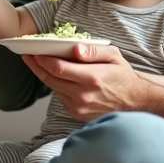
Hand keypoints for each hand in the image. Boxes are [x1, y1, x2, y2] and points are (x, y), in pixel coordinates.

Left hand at [21, 42, 146, 120]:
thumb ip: (93, 51)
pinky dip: (57, 86)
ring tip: (41, 63)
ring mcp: (79, 107)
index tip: (34, 52)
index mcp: (92, 78)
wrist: (134, 102)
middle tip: (29, 56)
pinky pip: (60, 96)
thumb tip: (74, 48)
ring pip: (53, 88)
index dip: (42, 60)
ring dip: (46, 76)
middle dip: (37, 66)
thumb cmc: (123, 76)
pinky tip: (59, 77)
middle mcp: (83, 95)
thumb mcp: (113, 56)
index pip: (58, 68)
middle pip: (50, 79)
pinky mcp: (77, 114)